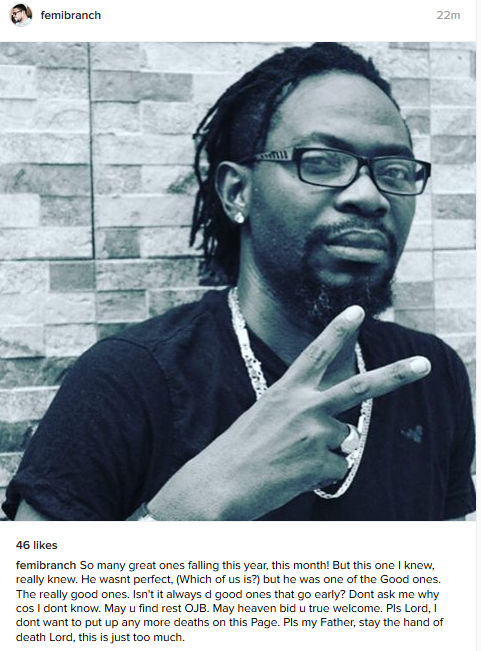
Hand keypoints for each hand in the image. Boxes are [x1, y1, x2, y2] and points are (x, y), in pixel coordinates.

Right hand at [147, 305, 430, 519]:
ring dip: (327, 451)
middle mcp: (304, 406)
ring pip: (345, 440)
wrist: (218, 484)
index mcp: (285, 390)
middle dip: (396, 375)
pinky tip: (293, 475)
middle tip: (423, 365)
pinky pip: (336, 467)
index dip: (338, 330)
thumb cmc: (237, 452)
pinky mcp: (319, 462)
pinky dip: (319, 475)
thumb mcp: (264, 416)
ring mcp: (314, 433)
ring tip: (292, 459)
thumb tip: (344, 433)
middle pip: (361, 388)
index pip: (317, 353)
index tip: (357, 311)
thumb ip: (301, 413)